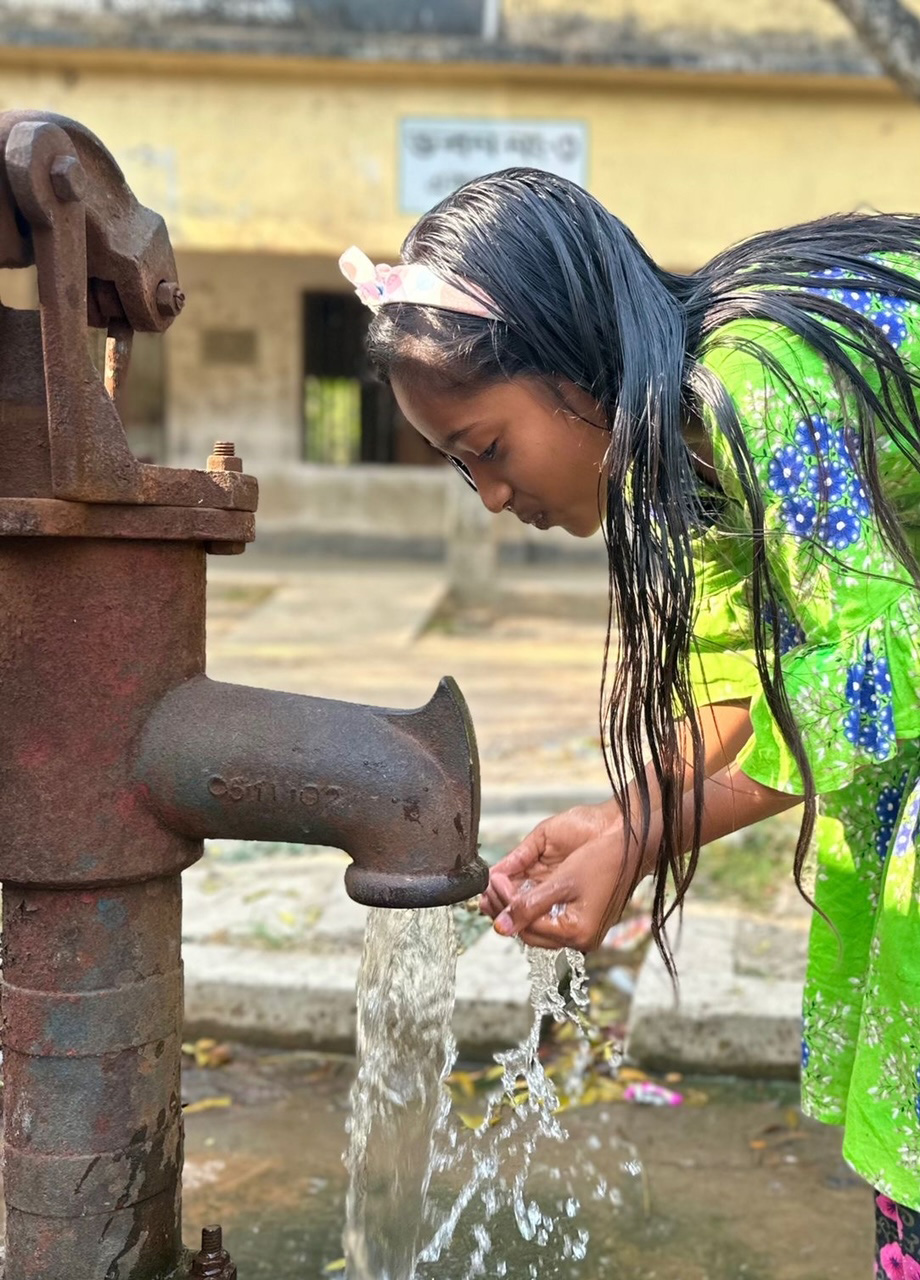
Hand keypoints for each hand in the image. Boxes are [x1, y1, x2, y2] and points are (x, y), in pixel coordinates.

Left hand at [479, 803, 647, 951]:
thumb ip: (529, 905)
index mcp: (577, 933)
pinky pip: (547, 912)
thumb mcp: (562, 881)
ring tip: (494, 888)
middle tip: (488, 887)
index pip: (528, 929)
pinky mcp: (581, 910)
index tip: (491, 884)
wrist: (636, 839)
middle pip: (530, 929)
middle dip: (506, 907)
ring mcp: (580, 924)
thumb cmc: (605, 858)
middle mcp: (579, 935)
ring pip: (536, 921)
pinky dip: (529, 900)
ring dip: (515, 904)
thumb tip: (500, 928)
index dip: (505, 908)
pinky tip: (515, 886)